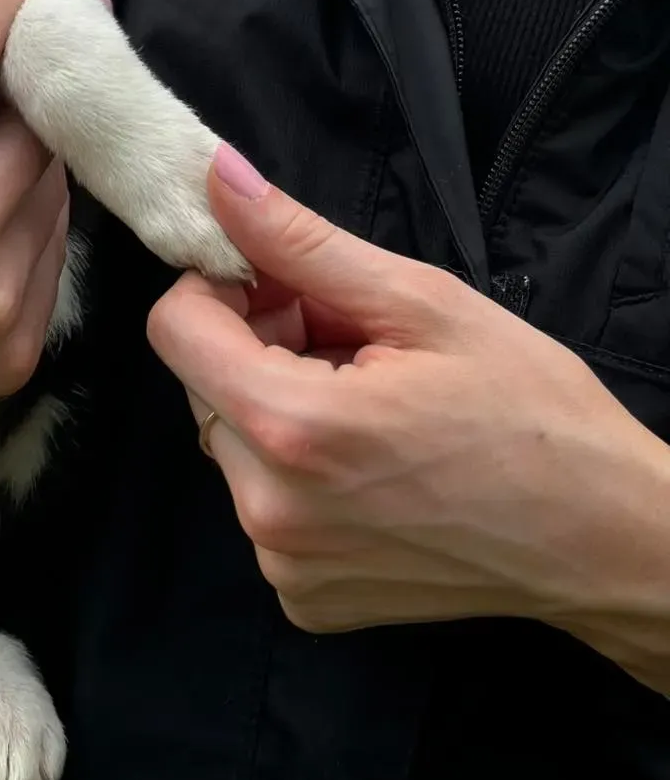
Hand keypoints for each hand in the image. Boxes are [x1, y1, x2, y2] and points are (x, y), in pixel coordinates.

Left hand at [148, 147, 669, 656]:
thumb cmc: (532, 414)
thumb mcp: (423, 303)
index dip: (223, 289)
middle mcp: (269, 510)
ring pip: (232, 444)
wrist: (606, 539)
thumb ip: (301, 243)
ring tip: (374, 404)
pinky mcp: (305, 602)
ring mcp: (284, 565)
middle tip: (354, 344)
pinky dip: (300, 474)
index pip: (174, 328)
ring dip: (280, 407)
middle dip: (260, 347)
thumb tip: (216, 178)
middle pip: (203, 385)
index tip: (287, 288)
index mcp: (293, 429)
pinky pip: (264, 506)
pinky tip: (375, 464)